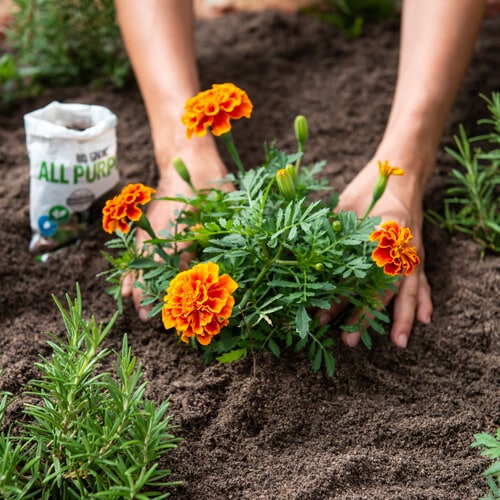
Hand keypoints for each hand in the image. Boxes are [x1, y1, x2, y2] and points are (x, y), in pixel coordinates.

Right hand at [121, 135, 229, 319]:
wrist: (185, 157)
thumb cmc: (209, 180)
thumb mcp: (222, 202)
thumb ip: (217, 229)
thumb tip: (213, 263)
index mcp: (184, 225)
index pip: (177, 261)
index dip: (176, 285)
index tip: (175, 306)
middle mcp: (164, 230)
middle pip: (155, 267)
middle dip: (154, 294)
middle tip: (152, 319)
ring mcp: (152, 229)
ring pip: (142, 263)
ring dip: (140, 288)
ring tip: (140, 312)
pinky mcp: (147, 228)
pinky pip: (136, 254)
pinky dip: (130, 272)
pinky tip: (125, 290)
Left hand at [318, 157, 432, 347]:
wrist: (403, 171)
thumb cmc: (371, 187)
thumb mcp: (345, 206)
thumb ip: (332, 232)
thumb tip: (302, 254)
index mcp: (381, 237)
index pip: (357, 278)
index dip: (339, 299)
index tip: (321, 316)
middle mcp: (401, 250)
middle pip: (383, 291)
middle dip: (366, 317)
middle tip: (349, 341)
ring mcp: (413, 254)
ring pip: (409, 292)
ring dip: (403, 318)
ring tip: (398, 343)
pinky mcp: (417, 254)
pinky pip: (424, 281)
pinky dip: (425, 300)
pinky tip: (426, 318)